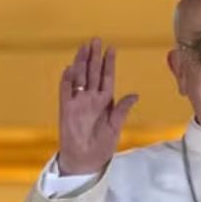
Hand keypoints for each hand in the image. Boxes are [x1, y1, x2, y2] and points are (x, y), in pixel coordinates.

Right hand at [57, 37, 138, 174]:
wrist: (84, 161)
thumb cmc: (101, 146)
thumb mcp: (115, 128)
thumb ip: (122, 110)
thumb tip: (135, 95)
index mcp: (104, 102)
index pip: (106, 78)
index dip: (108, 64)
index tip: (111, 49)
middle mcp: (90, 99)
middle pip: (92, 73)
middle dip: (94, 57)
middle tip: (96, 40)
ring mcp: (78, 103)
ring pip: (79, 78)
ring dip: (81, 63)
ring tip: (83, 48)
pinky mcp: (66, 110)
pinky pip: (66, 92)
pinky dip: (67, 81)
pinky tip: (70, 69)